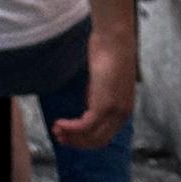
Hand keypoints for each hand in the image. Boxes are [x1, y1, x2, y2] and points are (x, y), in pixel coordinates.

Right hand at [49, 25, 135, 149]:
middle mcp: (122, 115)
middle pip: (99, 140)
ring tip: (56, 132)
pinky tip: (59, 123)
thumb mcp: (104, 79)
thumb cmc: (109, 51)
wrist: (114, 39)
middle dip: (78, 142)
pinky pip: (85, 125)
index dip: (86, 138)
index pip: (105, 134)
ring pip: (92, 136)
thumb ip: (98, 94)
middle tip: (60, 138)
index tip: (69, 134)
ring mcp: (114, 112)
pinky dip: (71, 127)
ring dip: (72, 137)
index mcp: (124, 110)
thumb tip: (89, 103)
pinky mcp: (104, 106)